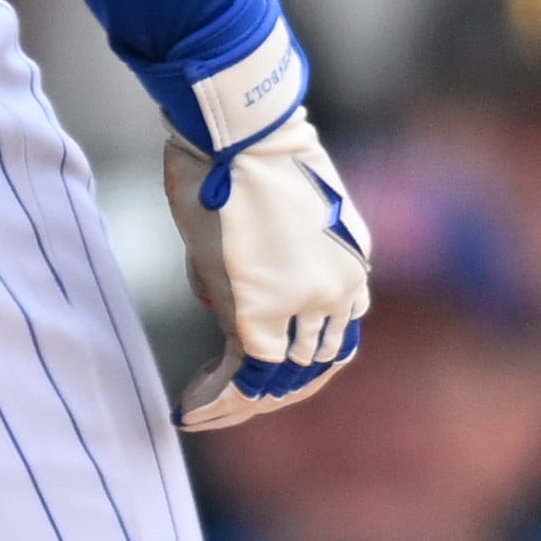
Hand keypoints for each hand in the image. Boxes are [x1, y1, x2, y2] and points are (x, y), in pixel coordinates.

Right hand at [156, 13, 367, 432]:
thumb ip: (261, 255)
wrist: (240, 127)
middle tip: (225, 410)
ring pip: (279, 378)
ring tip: (202, 414)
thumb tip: (220, 295)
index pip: (334, 336)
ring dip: (239, 406)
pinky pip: (244, 373)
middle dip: (269, 396)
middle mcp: (341, 288)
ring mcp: (306, 301)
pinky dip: (217, 398)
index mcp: (351, 261)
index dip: (296, 367)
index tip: (259, 379)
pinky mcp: (262, 309)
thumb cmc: (241, 147)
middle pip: (312, 366)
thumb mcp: (271, 208)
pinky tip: (190, 407)